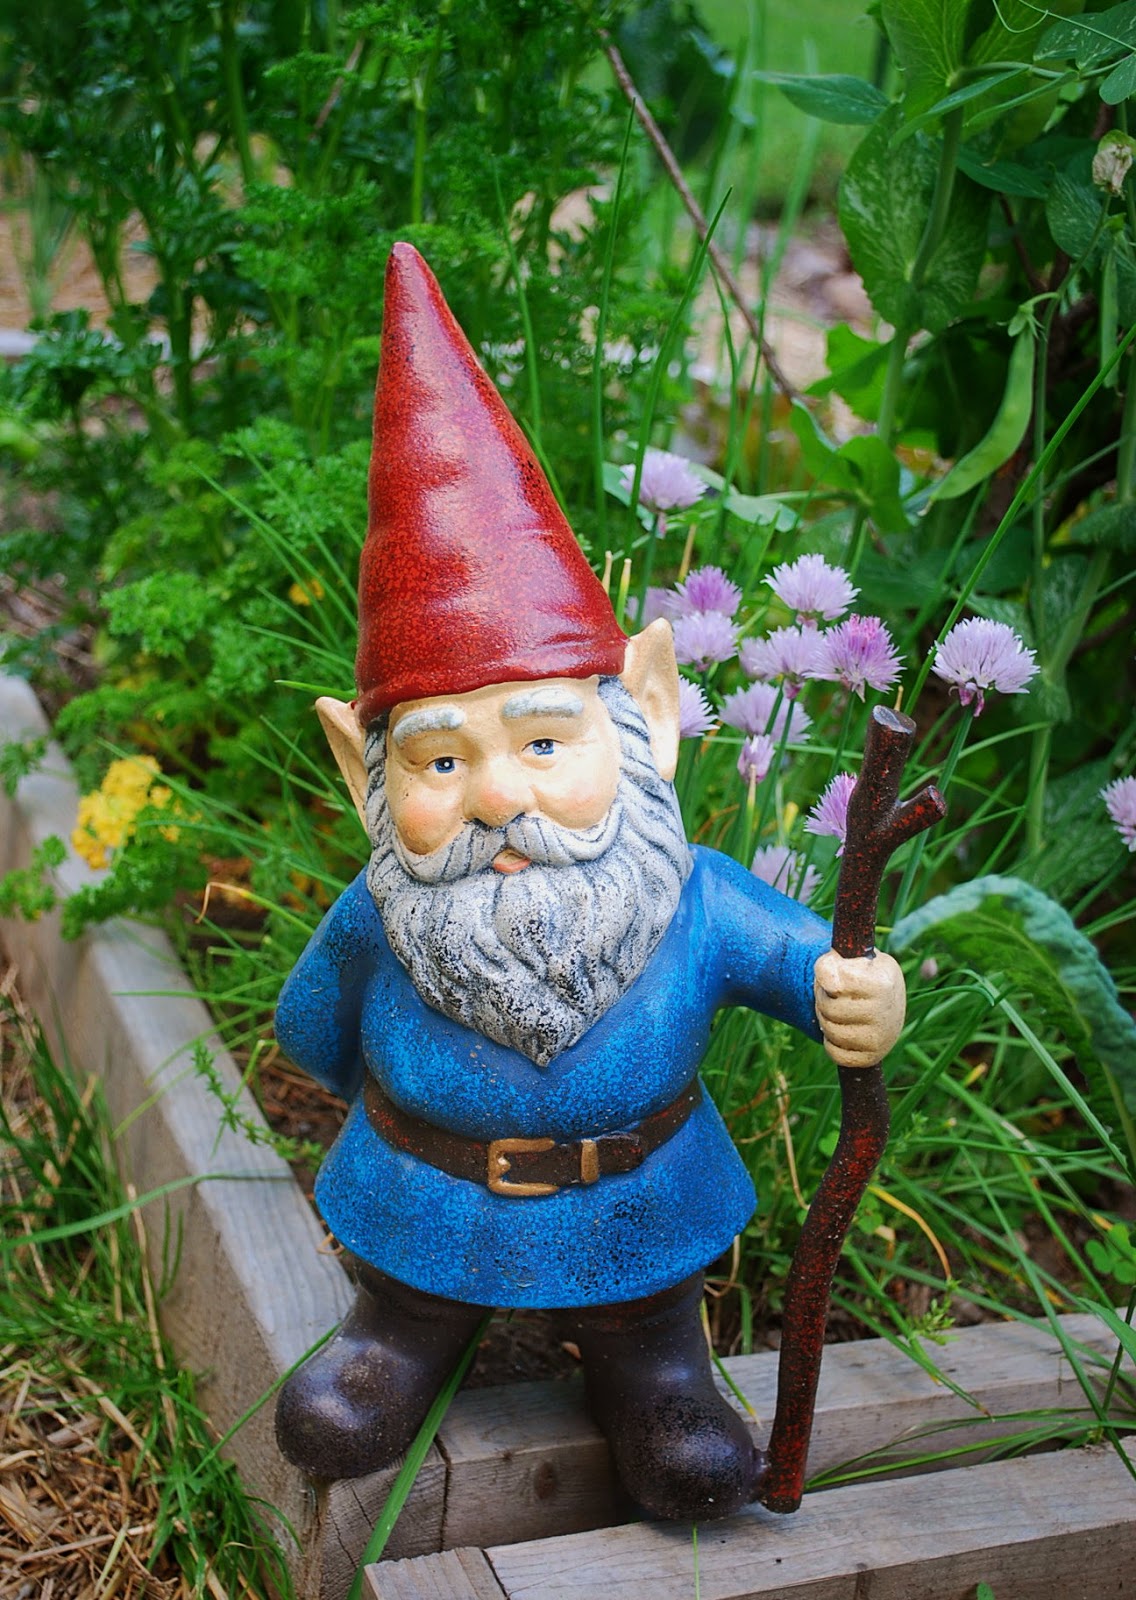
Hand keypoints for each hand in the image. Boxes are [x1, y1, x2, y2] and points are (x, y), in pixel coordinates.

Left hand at [813, 950, 904, 1068]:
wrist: (888, 1001)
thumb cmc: (864, 975)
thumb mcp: (852, 958)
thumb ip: (833, 961)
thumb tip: (827, 977)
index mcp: (882, 982)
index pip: (832, 983)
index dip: (824, 977)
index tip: (833, 973)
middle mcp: (885, 1012)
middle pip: (829, 1008)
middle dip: (823, 999)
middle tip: (832, 994)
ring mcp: (881, 1037)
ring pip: (830, 1031)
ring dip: (825, 1020)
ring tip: (837, 1009)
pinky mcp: (872, 1057)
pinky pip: (835, 1054)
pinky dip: (830, 1043)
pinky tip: (841, 1029)